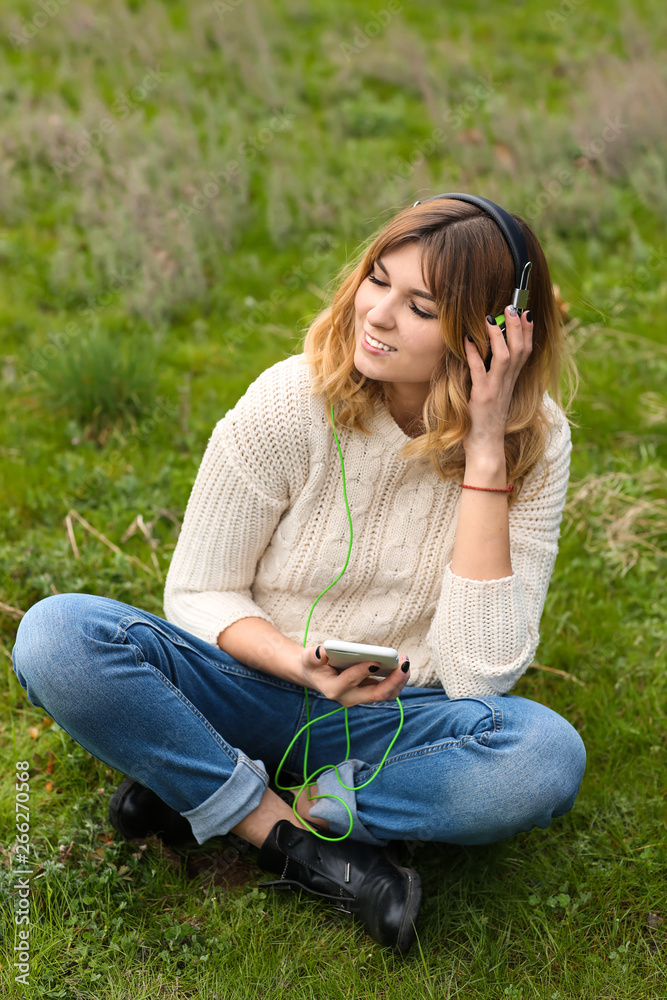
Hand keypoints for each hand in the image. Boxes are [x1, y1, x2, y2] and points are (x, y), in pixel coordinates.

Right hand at [299, 643, 410, 706]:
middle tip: (404, 663)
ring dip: (398, 681)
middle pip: (375, 694)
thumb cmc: (314, 664)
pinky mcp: (368, 693)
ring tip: (406, 662)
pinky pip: (387, 691)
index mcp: (333, 689)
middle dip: (392, 680)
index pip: (351, 680)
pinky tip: (402, 666)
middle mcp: (349, 698)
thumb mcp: (309, 657)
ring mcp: (360, 697)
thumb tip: (323, 651)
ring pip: (385, 695)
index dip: (363, 671)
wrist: (316, 674)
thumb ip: (314, 655)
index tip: (375, 660)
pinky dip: (397, 680)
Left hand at [463, 306, 532, 458]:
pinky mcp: (482, 396)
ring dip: (499, 335)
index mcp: (512, 381)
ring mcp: (496, 389)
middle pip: (520, 349)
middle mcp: (508, 383)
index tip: (527, 313)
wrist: (486, 447)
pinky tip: (466, 340)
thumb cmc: (487, 422)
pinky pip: (479, 371)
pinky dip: (473, 354)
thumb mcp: (497, 395)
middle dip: (517, 326)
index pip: (526, 351)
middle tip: (513, 306)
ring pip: (505, 357)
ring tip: (492, 317)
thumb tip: (490, 357)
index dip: (528, 331)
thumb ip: (498, 377)